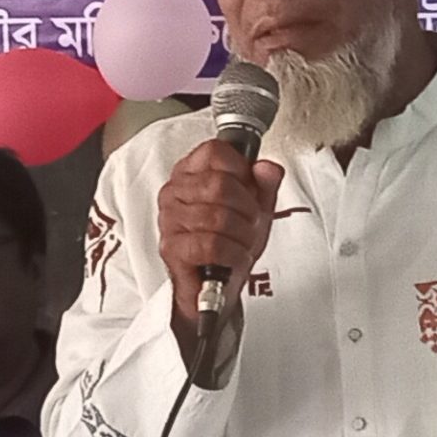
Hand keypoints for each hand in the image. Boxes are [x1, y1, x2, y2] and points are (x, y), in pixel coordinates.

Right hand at [157, 138, 283, 325]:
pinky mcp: (171, 248)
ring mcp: (169, 219)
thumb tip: (267, 168)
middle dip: (247, 209)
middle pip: (220, 184)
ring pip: (218, 216)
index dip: (241, 169)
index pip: (215, 151)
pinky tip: (235, 257)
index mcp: (190, 173)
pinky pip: (211, 244)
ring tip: (244, 243)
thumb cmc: (231, 241)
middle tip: (251, 223)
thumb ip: (265, 184)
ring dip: (243, 235)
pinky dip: (233, 253)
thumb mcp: (255, 208)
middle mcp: (174, 192)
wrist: (218, 285)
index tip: (249, 189)